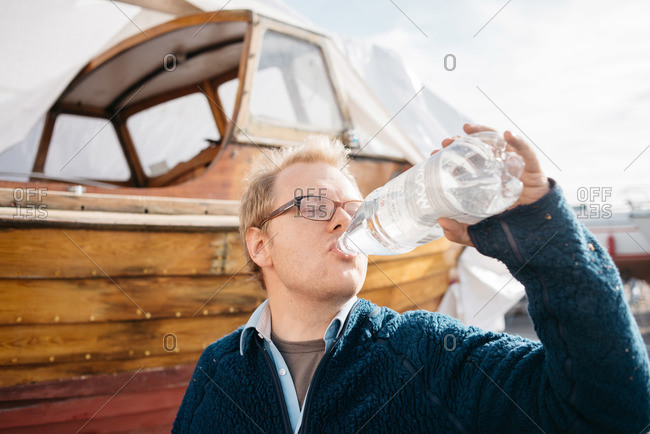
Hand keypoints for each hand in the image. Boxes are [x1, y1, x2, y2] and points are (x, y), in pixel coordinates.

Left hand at [435, 123, 549, 245]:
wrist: (536, 240)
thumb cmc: (506, 234)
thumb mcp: (476, 236)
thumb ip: (459, 232)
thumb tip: (440, 221)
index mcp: (484, 184)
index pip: (465, 165)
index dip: (450, 157)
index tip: (434, 152)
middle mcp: (497, 173)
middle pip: (479, 152)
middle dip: (462, 143)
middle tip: (446, 140)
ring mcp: (515, 171)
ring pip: (500, 146)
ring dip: (484, 134)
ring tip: (468, 128)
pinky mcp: (533, 173)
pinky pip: (527, 155)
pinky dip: (519, 142)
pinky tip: (508, 134)